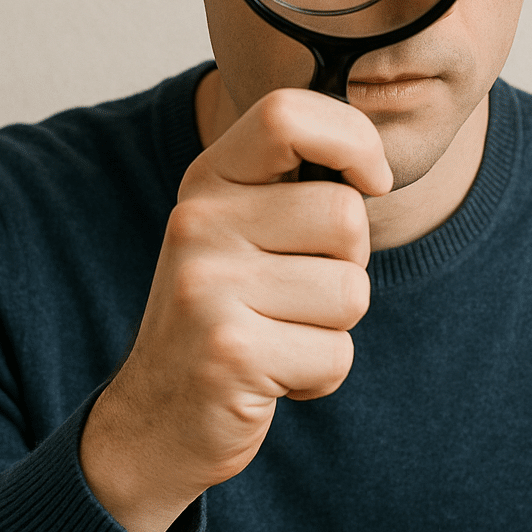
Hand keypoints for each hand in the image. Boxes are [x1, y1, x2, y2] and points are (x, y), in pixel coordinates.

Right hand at [79, 88, 391, 531]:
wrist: (157, 417)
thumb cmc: (227, 311)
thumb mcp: (245, 229)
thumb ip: (296, 184)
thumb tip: (374, 162)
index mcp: (210, 179)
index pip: (287, 114)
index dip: (353, 138)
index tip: (372, 179)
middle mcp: (199, 222)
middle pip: (345, 215)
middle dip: (349, 262)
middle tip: (300, 290)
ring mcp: (206, 287)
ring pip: (350, 290)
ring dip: (333, 324)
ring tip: (280, 332)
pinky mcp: (229, 354)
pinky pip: (335, 354)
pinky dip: (320, 374)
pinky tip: (273, 373)